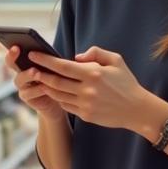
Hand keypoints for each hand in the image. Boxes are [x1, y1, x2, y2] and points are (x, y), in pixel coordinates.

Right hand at [5, 47, 66, 122]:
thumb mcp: (54, 66)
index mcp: (25, 62)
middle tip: (17, 50)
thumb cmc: (58, 78)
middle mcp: (20, 72)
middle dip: (12, 56)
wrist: (61, 98)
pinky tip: (45, 87)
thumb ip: (49, 59)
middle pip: (11, 63)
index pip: (14, 53)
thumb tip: (53, 52)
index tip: (16, 45)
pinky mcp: (26, 97)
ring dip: (28, 74)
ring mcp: (22, 86)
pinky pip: (28, 93)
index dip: (13, 50)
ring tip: (36, 72)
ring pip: (19, 79)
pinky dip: (37, 89)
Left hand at [30, 46, 166, 136]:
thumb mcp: (116, 60)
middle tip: (30, 68)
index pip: (63, 66)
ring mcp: (86, 104)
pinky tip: (54, 92)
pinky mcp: (86, 115)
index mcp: (93, 74)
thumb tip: (75, 57)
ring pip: (58, 95)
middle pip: (55, 82)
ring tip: (39, 79)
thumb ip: (95, 53)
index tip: (34, 54)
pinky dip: (58, 98)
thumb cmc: (126, 82)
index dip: (46, 60)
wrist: (137, 109)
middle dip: (40, 74)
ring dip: (46, 87)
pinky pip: (66, 105)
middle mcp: (87, 90)